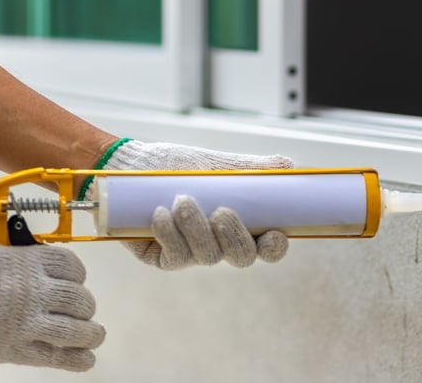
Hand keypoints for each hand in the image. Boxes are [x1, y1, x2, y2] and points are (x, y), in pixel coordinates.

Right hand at [0, 242, 104, 370]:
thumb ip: (8, 262)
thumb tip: (19, 265)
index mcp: (26, 263)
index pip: (70, 266)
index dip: (78, 276)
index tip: (75, 283)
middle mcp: (33, 291)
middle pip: (78, 299)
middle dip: (85, 307)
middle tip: (82, 313)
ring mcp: (24, 321)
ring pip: (75, 329)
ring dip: (90, 333)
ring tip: (95, 336)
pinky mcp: (11, 349)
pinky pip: (54, 356)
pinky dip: (75, 359)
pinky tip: (87, 361)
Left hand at [87, 139, 292, 269]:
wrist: (132, 164)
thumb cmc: (176, 164)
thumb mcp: (216, 163)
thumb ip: (251, 168)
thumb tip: (289, 165)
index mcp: (240, 223)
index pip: (267, 247)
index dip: (275, 247)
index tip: (274, 233)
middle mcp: (219, 243)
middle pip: (242, 258)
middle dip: (235, 237)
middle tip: (222, 211)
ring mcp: (192, 253)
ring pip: (207, 256)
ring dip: (197, 229)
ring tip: (182, 200)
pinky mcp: (163, 258)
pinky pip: (175, 257)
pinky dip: (170, 234)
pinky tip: (159, 214)